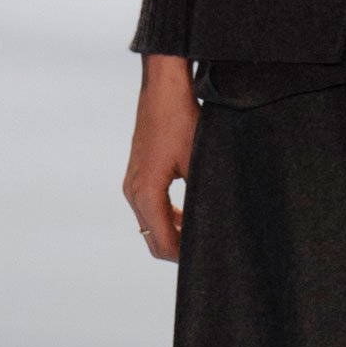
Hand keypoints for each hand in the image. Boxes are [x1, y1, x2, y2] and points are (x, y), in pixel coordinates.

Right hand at [123, 54, 199, 260]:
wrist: (163, 87)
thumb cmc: (182, 120)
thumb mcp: (198, 161)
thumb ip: (201, 198)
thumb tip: (214, 226)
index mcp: (146, 193)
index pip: (162, 243)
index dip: (184, 258)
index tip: (208, 259)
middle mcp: (133, 191)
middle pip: (152, 239)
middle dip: (178, 250)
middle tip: (208, 250)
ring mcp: (131, 183)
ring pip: (150, 224)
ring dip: (174, 234)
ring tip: (202, 234)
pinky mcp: (136, 174)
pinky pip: (149, 208)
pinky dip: (167, 218)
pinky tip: (189, 214)